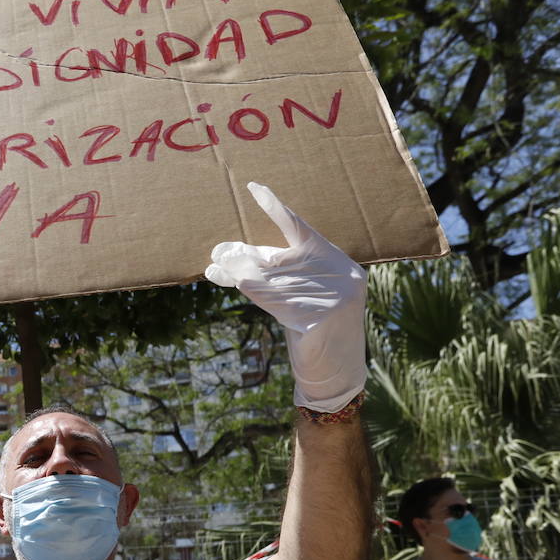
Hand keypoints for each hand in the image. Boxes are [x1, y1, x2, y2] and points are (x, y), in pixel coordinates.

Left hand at [204, 183, 366, 412]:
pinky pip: (279, 301)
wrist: (333, 371)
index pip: (301, 229)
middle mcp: (342, 273)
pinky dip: (257, 294)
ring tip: (218, 270)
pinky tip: (239, 286)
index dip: (276, 209)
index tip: (253, 188)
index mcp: (337, 260)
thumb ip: (265, 273)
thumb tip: (222, 256)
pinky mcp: (325, 317)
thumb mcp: (288, 293)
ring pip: (275, 280)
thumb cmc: (307, 327)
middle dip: (245, 259)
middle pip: (279, 259)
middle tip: (216, 255)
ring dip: (243, 277)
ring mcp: (338, 295)